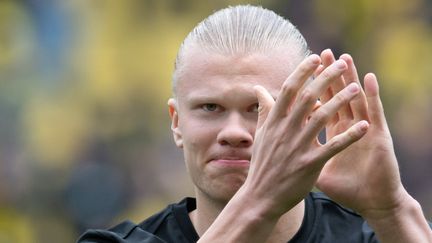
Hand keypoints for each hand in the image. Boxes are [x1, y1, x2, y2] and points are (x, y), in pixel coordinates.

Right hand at [241, 54, 368, 217]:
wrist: (261, 196)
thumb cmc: (263, 164)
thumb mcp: (261, 135)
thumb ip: (264, 110)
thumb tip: (258, 88)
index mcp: (274, 121)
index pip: (289, 89)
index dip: (303, 71)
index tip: (316, 58)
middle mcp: (285, 130)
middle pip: (307, 97)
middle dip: (326, 78)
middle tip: (342, 65)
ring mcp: (297, 147)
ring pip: (322, 117)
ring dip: (340, 100)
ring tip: (356, 88)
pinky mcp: (309, 164)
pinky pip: (333, 146)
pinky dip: (349, 135)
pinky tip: (364, 125)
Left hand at [315, 49, 407, 218]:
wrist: (370, 202)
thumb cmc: (347, 188)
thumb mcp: (317, 168)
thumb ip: (301, 154)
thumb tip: (280, 150)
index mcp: (333, 132)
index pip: (321, 105)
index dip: (312, 89)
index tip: (302, 73)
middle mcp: (349, 127)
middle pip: (338, 96)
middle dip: (330, 76)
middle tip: (324, 54)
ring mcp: (364, 130)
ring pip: (356, 98)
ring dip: (350, 78)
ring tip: (345, 58)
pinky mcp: (378, 138)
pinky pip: (374, 114)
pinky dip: (372, 95)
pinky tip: (368, 79)